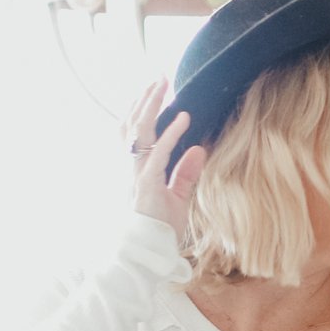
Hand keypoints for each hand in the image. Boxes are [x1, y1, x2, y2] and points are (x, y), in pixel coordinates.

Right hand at [127, 80, 206, 235]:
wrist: (147, 253)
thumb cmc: (159, 229)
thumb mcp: (177, 198)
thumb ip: (185, 173)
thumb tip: (199, 148)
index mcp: (135, 170)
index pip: (132, 133)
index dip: (138, 110)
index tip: (150, 91)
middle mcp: (130, 169)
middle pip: (131, 125)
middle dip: (143, 99)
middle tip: (157, 77)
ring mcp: (136, 175)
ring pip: (138, 132)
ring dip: (151, 106)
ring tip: (162, 85)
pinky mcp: (146, 184)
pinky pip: (158, 154)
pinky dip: (170, 134)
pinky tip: (183, 118)